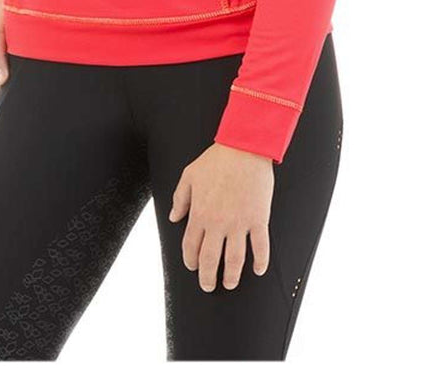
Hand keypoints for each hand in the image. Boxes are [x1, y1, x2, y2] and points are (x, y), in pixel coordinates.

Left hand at [168, 142, 274, 290]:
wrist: (244, 147)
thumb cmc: (216, 159)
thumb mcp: (189, 175)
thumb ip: (180, 198)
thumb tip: (175, 218)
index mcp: (200, 214)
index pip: (191, 247)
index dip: (191, 261)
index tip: (193, 268)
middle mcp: (218, 223)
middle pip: (211, 259)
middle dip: (208, 278)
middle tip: (209, 286)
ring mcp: (239, 223)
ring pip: (235, 260)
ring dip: (232, 276)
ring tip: (231, 283)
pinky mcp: (258, 219)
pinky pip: (260, 247)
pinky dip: (260, 262)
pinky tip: (258, 270)